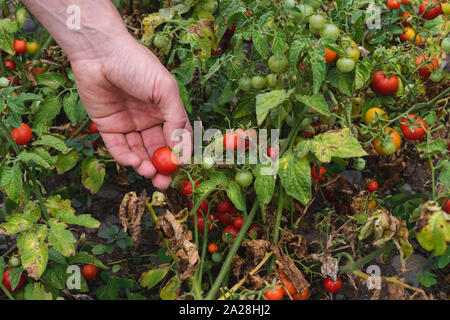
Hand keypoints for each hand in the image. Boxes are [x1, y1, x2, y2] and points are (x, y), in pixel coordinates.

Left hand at [70, 36, 191, 189]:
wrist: (99, 52)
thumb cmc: (137, 65)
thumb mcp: (165, 90)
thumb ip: (176, 118)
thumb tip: (181, 148)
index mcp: (165, 110)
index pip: (177, 137)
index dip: (179, 154)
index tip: (181, 168)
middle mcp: (148, 119)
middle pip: (158, 149)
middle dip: (161, 167)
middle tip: (164, 183)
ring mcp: (128, 124)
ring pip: (139, 152)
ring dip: (145, 165)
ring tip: (150, 174)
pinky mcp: (108, 127)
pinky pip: (118, 148)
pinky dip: (126, 157)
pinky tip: (134, 162)